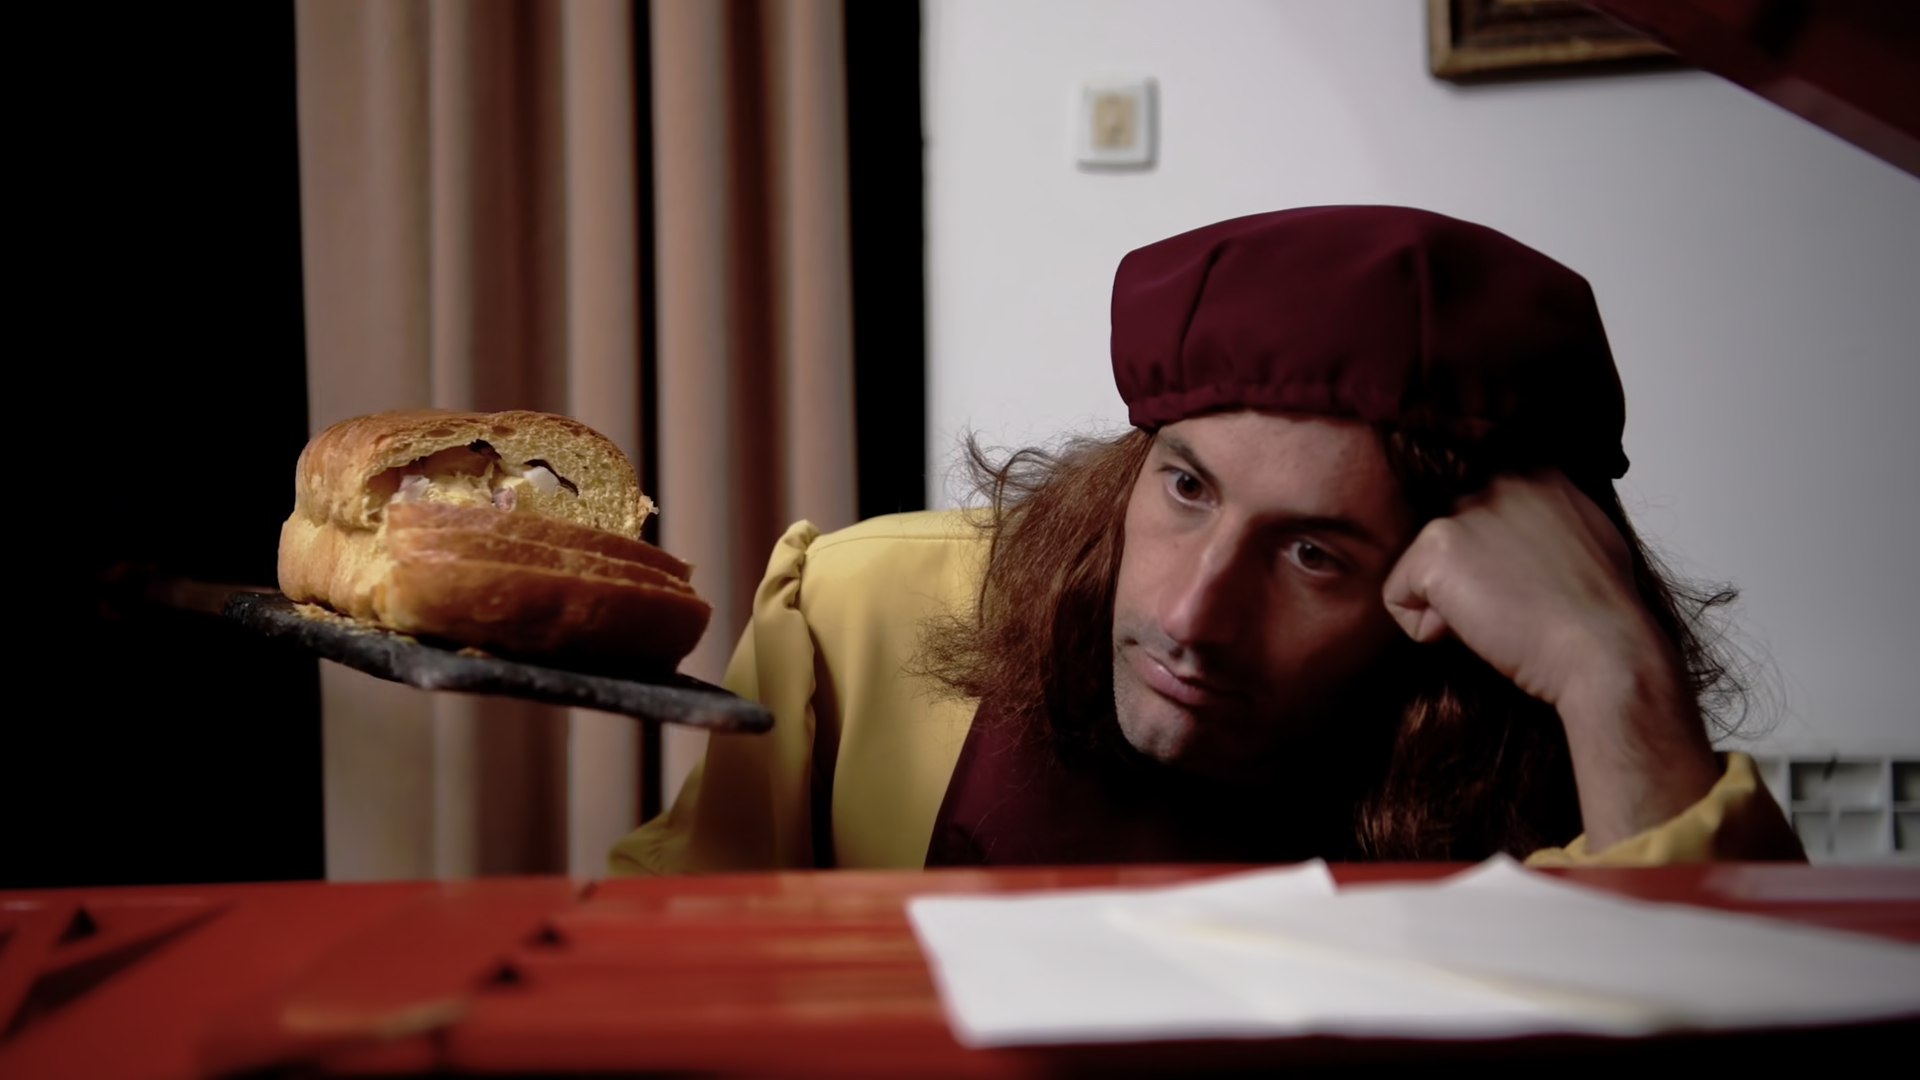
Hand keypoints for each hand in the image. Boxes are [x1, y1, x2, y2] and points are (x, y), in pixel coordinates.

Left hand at [1381, 470, 1720, 847]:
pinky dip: (1427, 630)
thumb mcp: (1588, 538)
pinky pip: (1397, 598)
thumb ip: (1547, 519)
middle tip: (1516, 606)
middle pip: (1446, 541)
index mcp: (1535, 471)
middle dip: (1468, 579)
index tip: (1521, 584)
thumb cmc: (1602, 613)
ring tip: (1502, 618)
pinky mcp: (1433, 549)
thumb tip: (1523, 534)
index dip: (1488, 561)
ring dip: (1449, 604)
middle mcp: (1495, 479)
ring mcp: (1462, 510)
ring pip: (1420, 568)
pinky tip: (1478, 632)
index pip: (1474, 513)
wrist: (1604, 651)